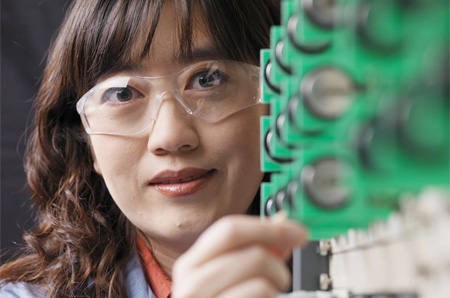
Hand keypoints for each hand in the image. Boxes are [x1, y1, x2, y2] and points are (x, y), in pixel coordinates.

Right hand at [172, 215, 307, 297]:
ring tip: (268, 295)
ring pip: (262, 281)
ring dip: (276, 286)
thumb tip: (282, 222)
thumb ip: (253, 248)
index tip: (296, 231)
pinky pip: (262, 296)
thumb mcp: (229, 275)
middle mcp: (192, 286)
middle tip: (282, 274)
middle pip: (253, 254)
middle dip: (278, 262)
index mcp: (191, 264)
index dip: (269, 227)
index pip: (230, 230)